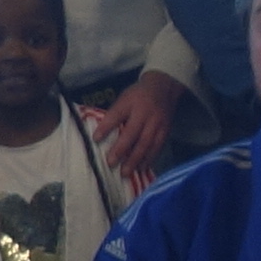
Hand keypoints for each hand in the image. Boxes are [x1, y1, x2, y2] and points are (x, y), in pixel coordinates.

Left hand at [96, 71, 191, 186]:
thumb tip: (100, 133)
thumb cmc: (137, 95)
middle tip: (111, 163)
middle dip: (121, 149)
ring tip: (125, 172)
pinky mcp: (165, 131)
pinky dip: (149, 159)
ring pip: (146, 144)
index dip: (106, 127)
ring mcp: (157, 123)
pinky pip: (157, 147)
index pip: (116, 115)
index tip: (95, 139)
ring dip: (135, 159)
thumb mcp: (123, 98)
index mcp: (130, 103)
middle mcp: (144, 114)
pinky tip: (141, 168)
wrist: (164, 88)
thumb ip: (114, 114)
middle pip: (132, 133)